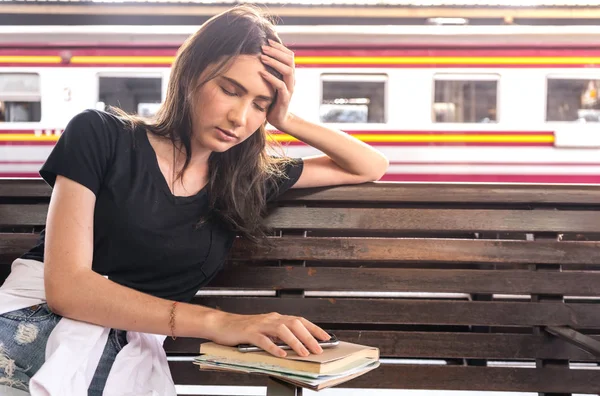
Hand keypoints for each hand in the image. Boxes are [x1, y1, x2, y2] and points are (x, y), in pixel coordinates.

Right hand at [210, 311, 330, 357]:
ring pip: (282, 330)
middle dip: (309, 337)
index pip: (299, 320)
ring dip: (295, 342)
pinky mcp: (249, 333)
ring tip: (304, 353)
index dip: (314, 328)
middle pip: (294, 324)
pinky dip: (274, 347)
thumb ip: (278, 336)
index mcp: (275, 318)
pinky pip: (263, 340)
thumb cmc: (243, 329)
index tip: (326, 337)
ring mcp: (260, 325)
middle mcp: (270, 319)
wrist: (221, 324)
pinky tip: (281, 354)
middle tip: (319, 349)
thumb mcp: (265, 331)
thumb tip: (296, 345)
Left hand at [259, 39, 294, 130]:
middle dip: (277, 52)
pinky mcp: (285, 98)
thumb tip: (258, 55)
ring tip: (262, 57)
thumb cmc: (272, 98)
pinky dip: (271, 78)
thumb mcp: (271, 82)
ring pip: (287, 71)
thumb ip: (270, 70)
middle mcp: (291, 80)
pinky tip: (262, 73)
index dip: (280, 47)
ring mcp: (290, 89)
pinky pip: (281, 86)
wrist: (279, 118)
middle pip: (290, 60)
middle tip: (264, 47)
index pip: (289, 56)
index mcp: (289, 74)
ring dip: (275, 62)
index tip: (268, 41)